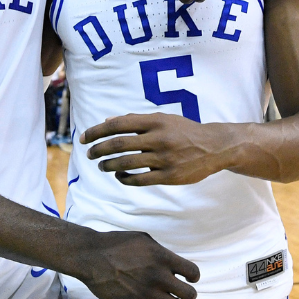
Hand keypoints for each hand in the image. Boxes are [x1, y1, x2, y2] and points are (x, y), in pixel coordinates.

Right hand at [75, 229, 199, 298]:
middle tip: (178, 291)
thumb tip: (173, 264)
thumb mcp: (142, 239)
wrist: (90, 256)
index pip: (193, 272)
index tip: (187, 278)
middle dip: (186, 293)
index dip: (192, 277)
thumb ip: (161, 252)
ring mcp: (146, 292)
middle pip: (190, 295)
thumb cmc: (114, 244)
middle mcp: (158, 276)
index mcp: (161, 257)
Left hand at [81, 113, 228, 185]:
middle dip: (98, 150)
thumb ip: (134, 120)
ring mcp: (164, 158)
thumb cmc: (183, 131)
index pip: (117, 125)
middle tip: (90, 154)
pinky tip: (119, 176)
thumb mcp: (162, 119)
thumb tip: (106, 122)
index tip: (84, 138)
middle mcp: (158, 138)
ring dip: (108, 165)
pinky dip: (124, 178)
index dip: (96, 131)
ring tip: (102, 165)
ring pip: (126, 163)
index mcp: (155, 121)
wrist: (214, 147)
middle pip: (118, 144)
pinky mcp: (169, 176)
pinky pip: (139, 180)